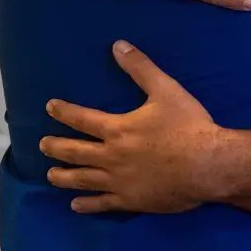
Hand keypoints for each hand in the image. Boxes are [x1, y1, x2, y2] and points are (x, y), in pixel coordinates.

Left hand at [41, 42, 226, 213]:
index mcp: (118, 129)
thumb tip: (118, 45)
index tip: (50, 107)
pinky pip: (102, 204)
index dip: (64, 112)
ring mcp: (119, 182)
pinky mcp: (131, 200)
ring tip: (50, 174)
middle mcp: (111, 156)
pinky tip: (76, 205)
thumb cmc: (188, 126)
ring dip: (63, 176)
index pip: (82, 119)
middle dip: (55, 146)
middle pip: (75, 152)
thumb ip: (141, 68)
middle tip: (42, 144)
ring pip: (82, 180)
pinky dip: (86, 204)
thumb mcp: (166, 90)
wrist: (208, 164)